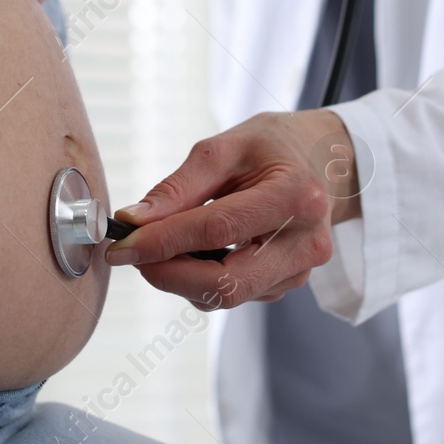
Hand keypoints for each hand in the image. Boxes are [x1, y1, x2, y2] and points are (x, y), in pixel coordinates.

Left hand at [105, 109, 358, 308]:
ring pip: (225, 295)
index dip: (163, 241)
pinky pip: (233, 295)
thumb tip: (133, 221)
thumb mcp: (224, 148)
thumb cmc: (271, 148)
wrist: (322, 161)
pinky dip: (200, 280)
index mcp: (296, 196)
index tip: (121, 245)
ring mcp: (300, 270)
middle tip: (132, 255)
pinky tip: (194, 252)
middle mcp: (306, 242)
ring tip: (163, 244)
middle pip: (225, 281)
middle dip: (168, 274)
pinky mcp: (288, 285)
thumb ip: (178, 187)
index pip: (218, 229)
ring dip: (181, 278)